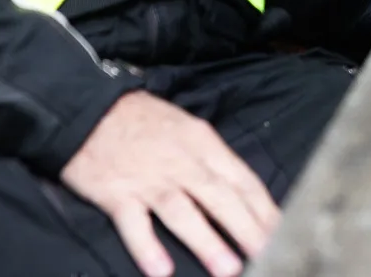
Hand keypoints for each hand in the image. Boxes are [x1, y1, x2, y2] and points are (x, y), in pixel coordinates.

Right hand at [60, 90, 278, 276]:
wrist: (87, 109)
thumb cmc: (142, 121)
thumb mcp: (187, 128)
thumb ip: (211, 160)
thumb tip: (239, 193)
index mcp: (204, 144)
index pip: (243, 181)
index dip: (265, 209)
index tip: (283, 233)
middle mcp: (182, 162)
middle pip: (221, 198)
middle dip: (248, 229)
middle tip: (269, 254)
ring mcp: (149, 179)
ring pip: (183, 211)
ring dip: (207, 241)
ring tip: (229, 268)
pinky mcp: (116, 193)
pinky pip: (134, 224)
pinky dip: (147, 247)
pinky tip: (162, 270)